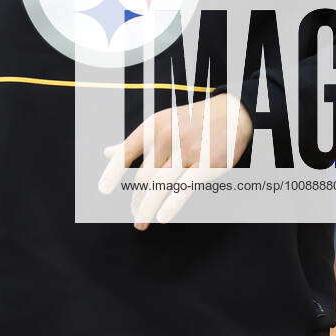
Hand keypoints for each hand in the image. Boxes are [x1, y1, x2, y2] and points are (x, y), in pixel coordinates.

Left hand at [98, 91, 252, 229]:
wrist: (232, 113)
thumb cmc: (190, 122)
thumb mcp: (160, 124)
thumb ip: (134, 142)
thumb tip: (106, 153)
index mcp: (154, 127)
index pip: (127, 151)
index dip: (113, 171)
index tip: (104, 189)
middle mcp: (168, 138)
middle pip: (144, 176)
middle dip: (136, 199)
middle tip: (134, 214)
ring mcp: (189, 151)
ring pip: (160, 185)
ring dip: (147, 207)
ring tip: (141, 222)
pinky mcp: (208, 164)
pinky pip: (185, 188)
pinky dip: (171, 205)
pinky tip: (161, 217)